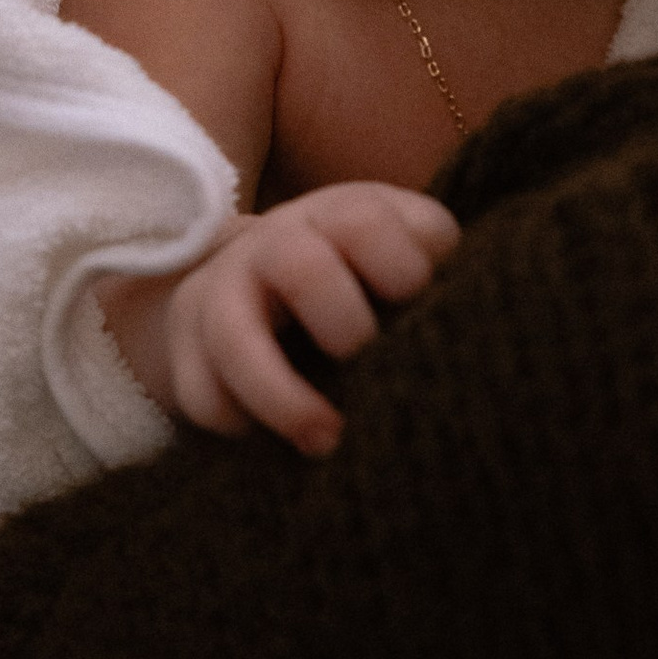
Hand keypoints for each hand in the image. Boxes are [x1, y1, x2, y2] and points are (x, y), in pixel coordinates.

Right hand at [162, 185, 459, 452]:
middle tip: (367, 359)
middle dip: (342, 321)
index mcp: (338, 216)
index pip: (364, 221)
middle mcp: (274, 245)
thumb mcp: (402, 245)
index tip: (419, 302)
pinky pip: (199, 392)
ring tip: (326, 441)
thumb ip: (434, 259)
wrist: (256, 269)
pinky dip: (237, 422)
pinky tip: (276, 440)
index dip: (401, 266)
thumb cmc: (358, 268)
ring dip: (282, 396)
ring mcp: (222, 293)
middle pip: (298, 267)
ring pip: (232, 336)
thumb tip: (470, 310)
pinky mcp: (187, 346)